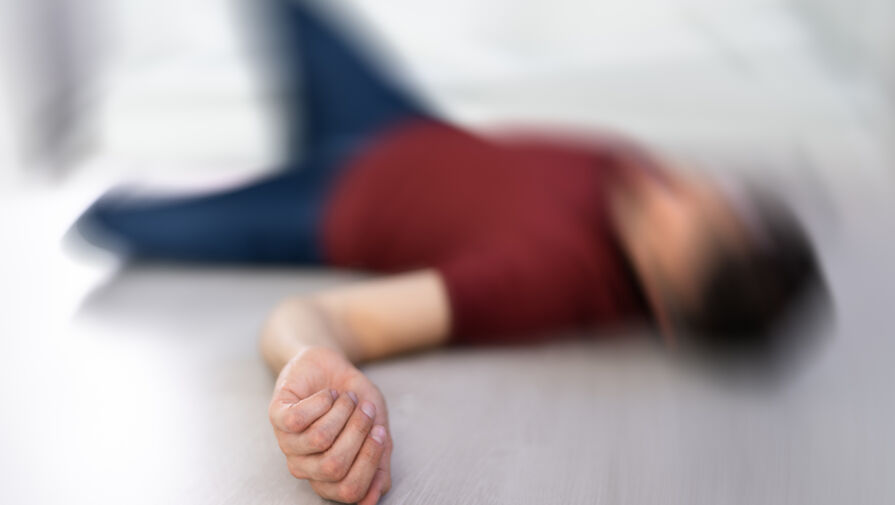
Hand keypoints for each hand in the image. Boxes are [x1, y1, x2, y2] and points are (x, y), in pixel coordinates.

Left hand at [269, 346, 391, 503]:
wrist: (332, 365)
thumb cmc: (354, 400)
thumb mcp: (375, 428)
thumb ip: (379, 459)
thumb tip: (380, 490)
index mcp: (328, 475)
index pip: (349, 490)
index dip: (369, 462)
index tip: (380, 432)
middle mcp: (305, 466)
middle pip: (334, 467)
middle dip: (358, 433)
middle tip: (366, 410)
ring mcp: (288, 443)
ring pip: (319, 439)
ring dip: (342, 411)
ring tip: (347, 398)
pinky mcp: (276, 417)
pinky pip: (299, 419)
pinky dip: (323, 401)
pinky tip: (328, 394)